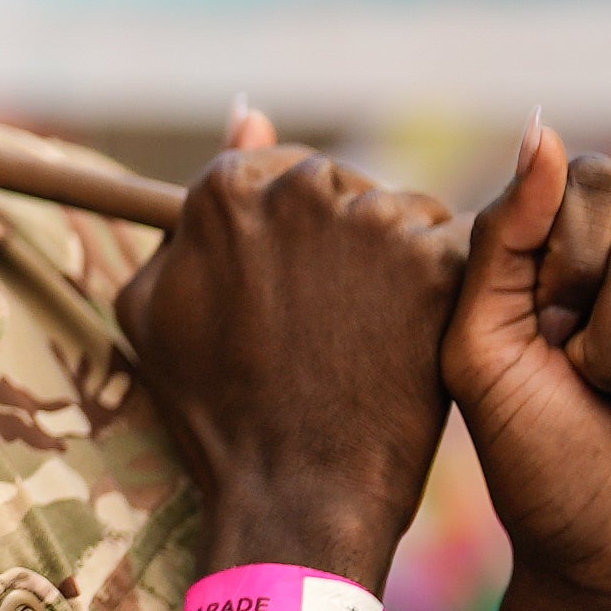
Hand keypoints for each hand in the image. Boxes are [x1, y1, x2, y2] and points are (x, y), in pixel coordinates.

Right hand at [114, 113, 460, 590]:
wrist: (295, 495)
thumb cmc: (216, 412)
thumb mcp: (156, 309)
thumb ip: (190, 210)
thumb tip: (248, 115)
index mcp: (224, 192)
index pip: (273, 170)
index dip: (289, 234)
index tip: (297, 287)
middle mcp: (299, 191)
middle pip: (339, 187)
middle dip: (343, 240)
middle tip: (335, 324)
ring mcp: (371, 225)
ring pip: (400, 213)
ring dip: (395, 263)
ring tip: (371, 341)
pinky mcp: (435, 265)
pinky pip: (454, 246)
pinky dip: (441, 289)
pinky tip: (413, 341)